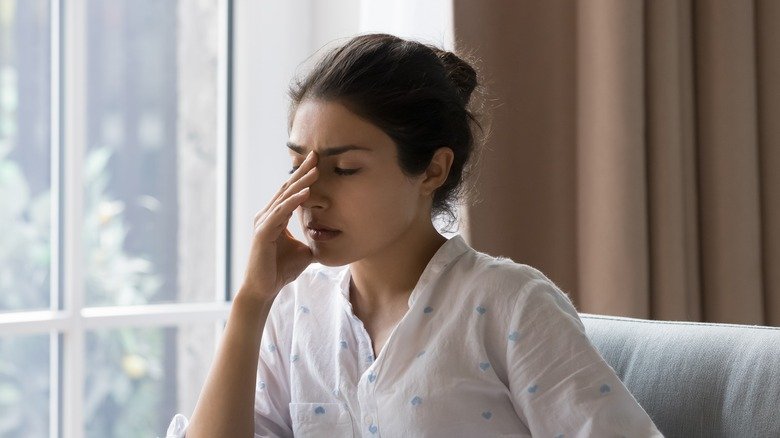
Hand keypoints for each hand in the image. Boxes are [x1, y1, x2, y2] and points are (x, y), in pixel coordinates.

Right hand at [239, 151, 318, 302]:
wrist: (265, 289)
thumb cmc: (281, 270)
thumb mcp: (304, 251)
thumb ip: (313, 241)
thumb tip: (331, 239)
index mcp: (275, 217)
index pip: (291, 192)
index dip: (303, 176)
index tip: (317, 162)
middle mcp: (267, 215)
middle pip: (287, 188)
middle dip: (302, 171)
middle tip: (316, 154)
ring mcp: (264, 223)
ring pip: (285, 198)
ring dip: (301, 183)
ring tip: (315, 170)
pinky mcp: (263, 233)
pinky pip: (281, 213)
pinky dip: (293, 202)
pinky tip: (306, 193)